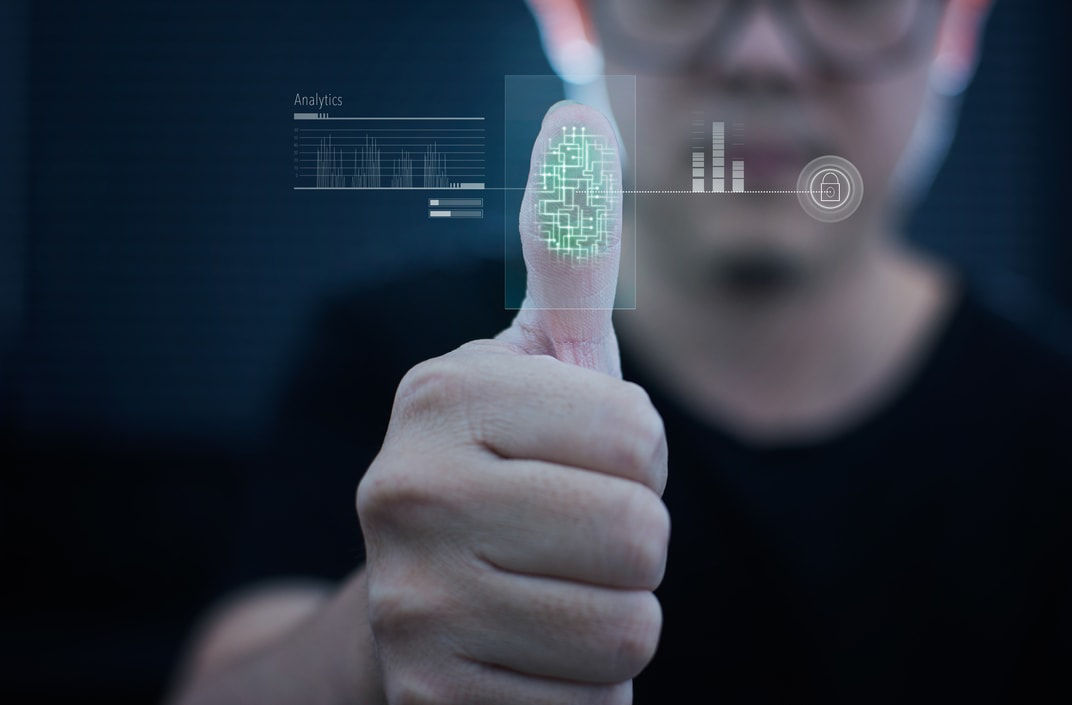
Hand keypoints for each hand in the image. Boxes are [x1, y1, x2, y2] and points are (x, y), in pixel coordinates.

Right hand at [356, 102, 668, 704]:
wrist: (403, 619)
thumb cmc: (503, 478)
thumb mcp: (536, 367)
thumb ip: (567, 255)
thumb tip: (580, 115)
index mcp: (442, 395)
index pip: (642, 438)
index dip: (634, 460)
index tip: (574, 463)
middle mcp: (405, 493)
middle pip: (641, 539)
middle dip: (629, 544)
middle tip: (563, 539)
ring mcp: (413, 611)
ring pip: (628, 632)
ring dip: (610, 621)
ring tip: (545, 598)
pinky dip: (581, 693)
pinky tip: (524, 663)